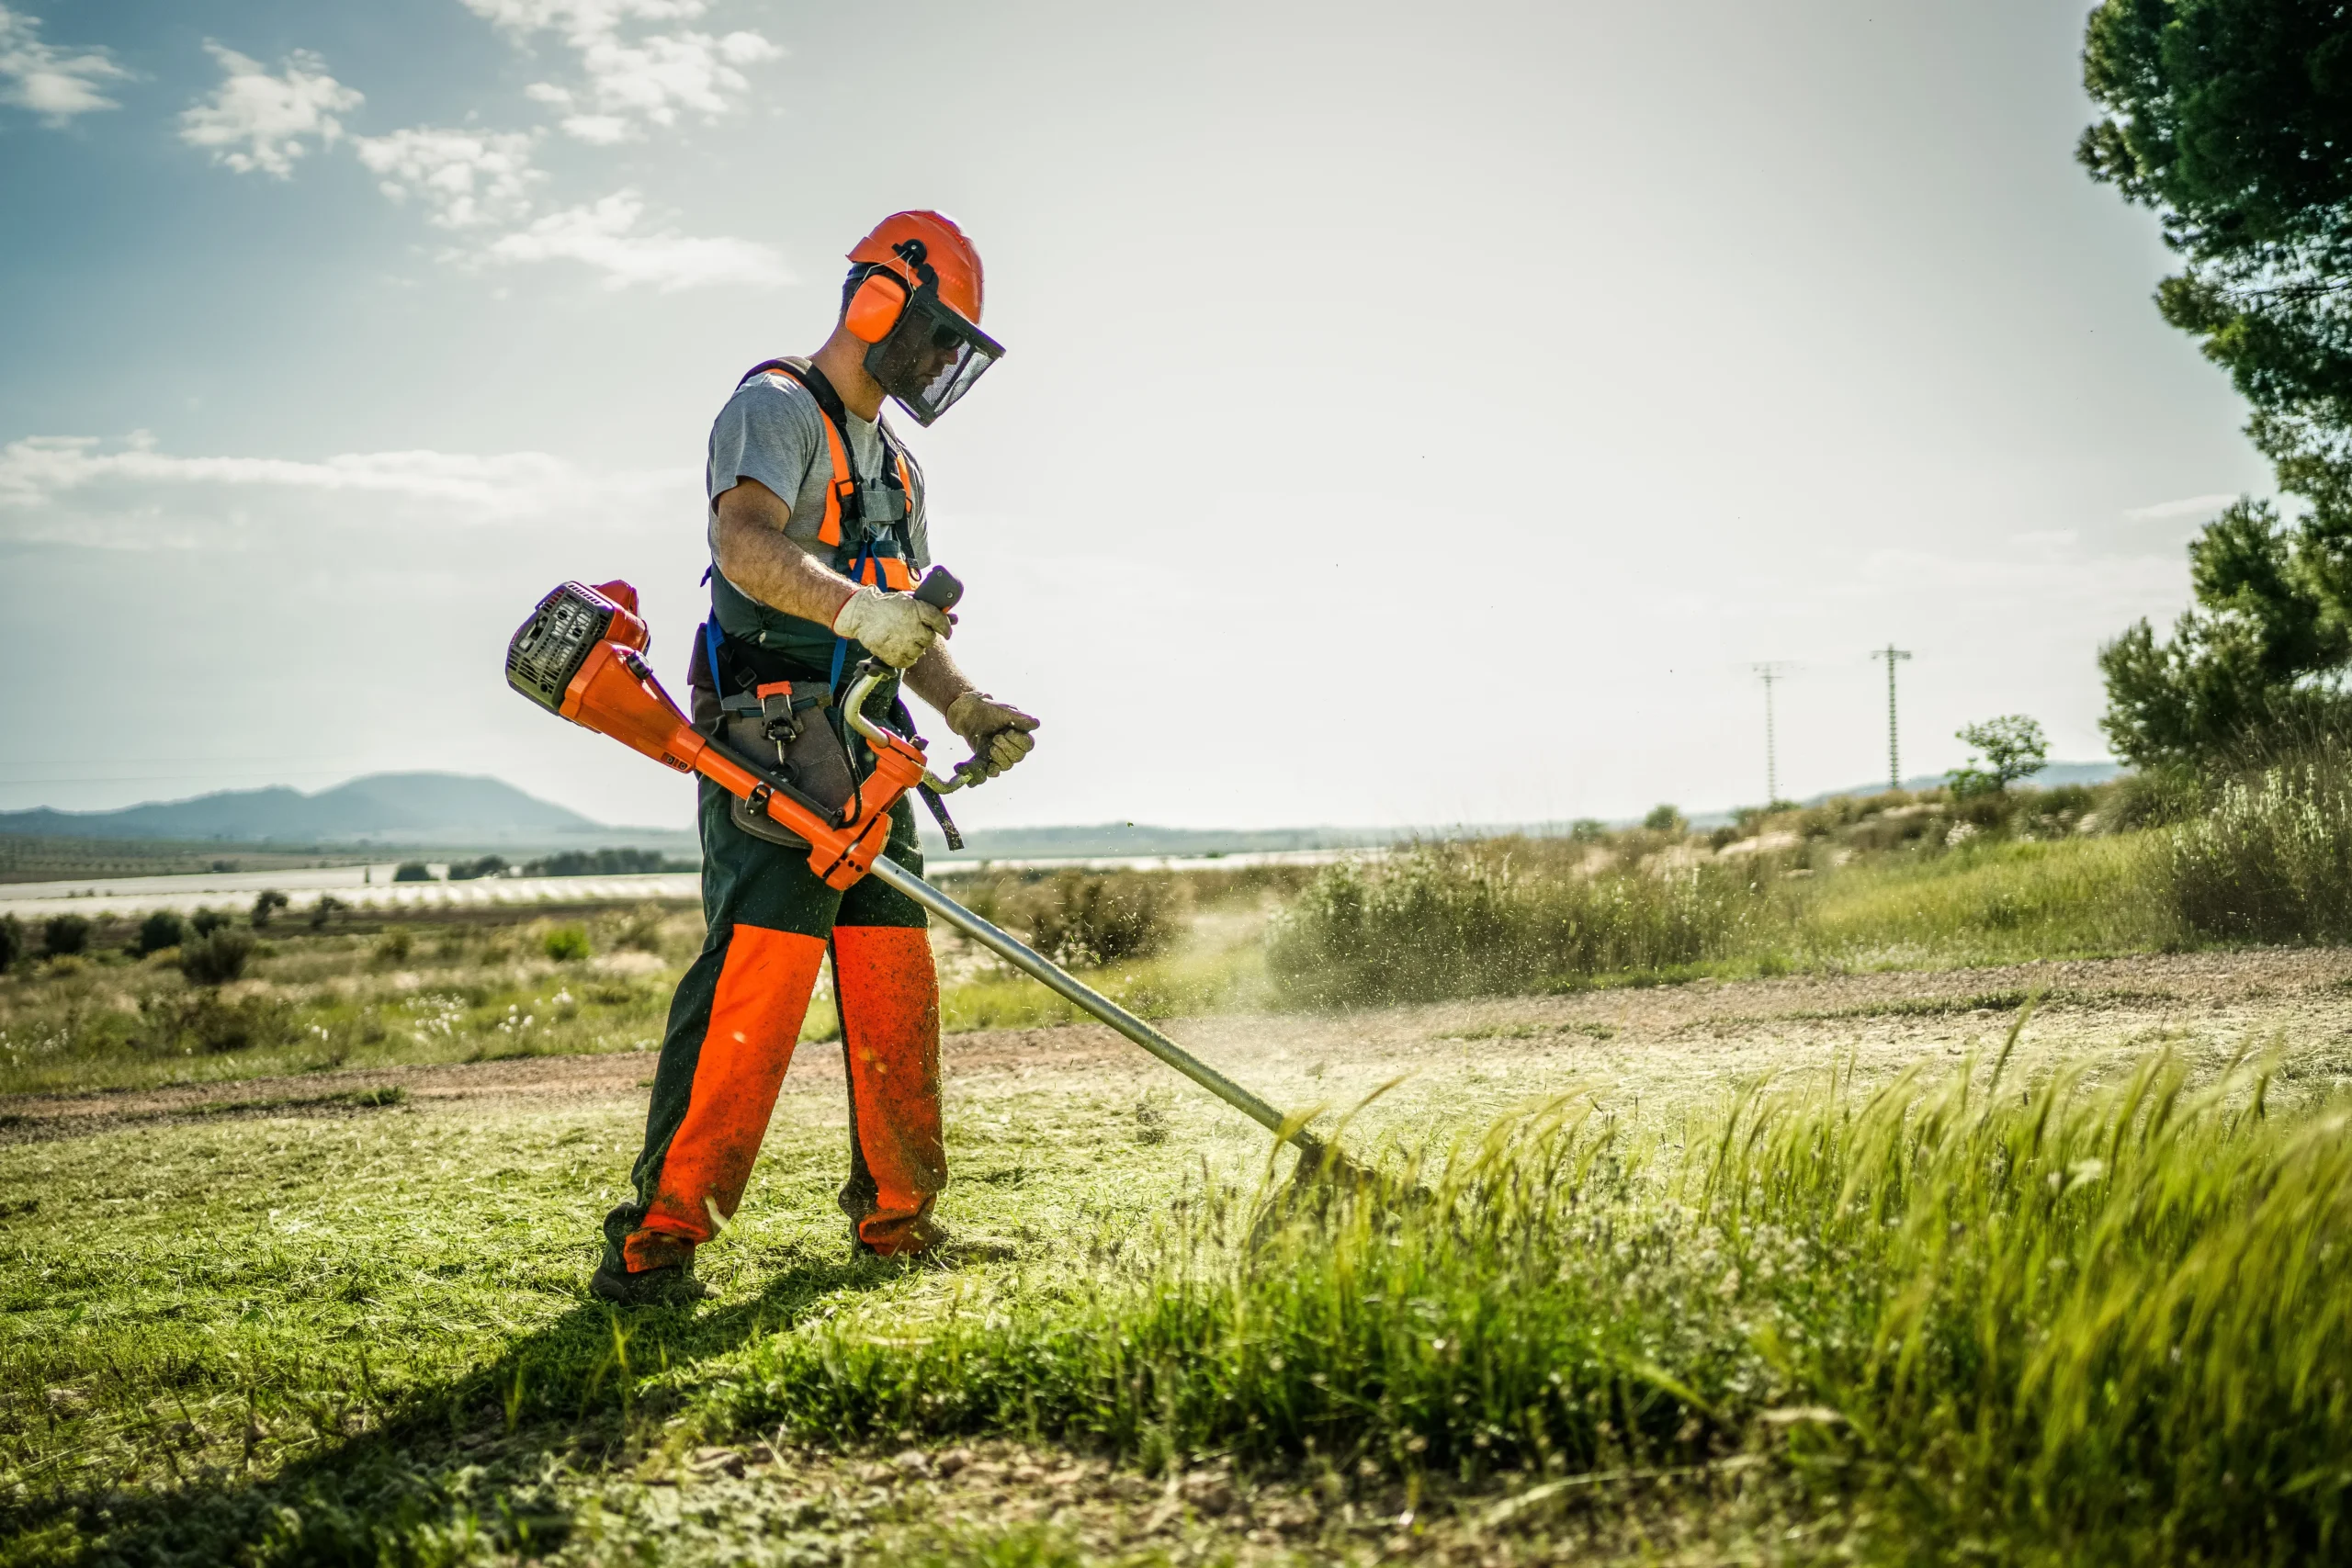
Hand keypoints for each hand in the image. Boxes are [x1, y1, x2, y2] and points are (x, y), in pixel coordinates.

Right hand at [831, 586, 950, 668]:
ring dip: (914, 647)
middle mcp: (913, 628)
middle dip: (924, 637)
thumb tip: (954, 618)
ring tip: (903, 640)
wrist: (861, 614)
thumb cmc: (886, 606)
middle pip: (929, 639)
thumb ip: (928, 609)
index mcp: (917, 610)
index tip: (946, 632)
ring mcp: (903, 643)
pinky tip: (899, 649)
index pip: (940, 621)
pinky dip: (905, 657)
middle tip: (914, 633)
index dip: (945, 627)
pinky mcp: (893, 655)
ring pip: (919, 652)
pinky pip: (908, 662)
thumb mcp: (908, 600)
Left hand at [946, 692, 1039, 777]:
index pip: (1027, 745)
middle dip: (1007, 749)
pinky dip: (990, 772)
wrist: (968, 714)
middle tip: (996, 738)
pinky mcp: (987, 760)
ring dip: (1000, 759)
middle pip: (1018, 757)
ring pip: (1006, 766)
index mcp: (1020, 735)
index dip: (1019, 741)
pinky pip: (991, 772)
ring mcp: (999, 755)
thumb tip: (1037, 724)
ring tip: (991, 747)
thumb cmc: (988, 710)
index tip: (1009, 732)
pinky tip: (988, 768)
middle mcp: (1012, 747)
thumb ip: (1020, 718)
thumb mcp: (1005, 712)